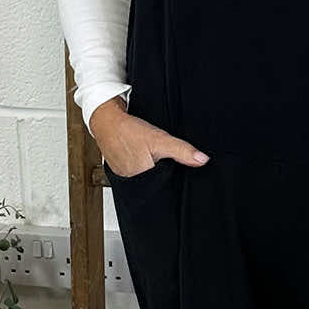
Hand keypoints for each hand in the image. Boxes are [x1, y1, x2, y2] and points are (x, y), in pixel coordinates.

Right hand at [88, 95, 209, 178]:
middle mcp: (133, 183)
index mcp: (144, 178)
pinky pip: (135, 176)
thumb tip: (202, 160)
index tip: (174, 169)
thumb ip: (182, 151)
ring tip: (150, 158)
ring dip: (151, 172)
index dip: (173, 180)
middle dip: (163, 175)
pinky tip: (142, 158)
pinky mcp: (120, 173)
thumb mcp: (160, 139)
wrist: (106, 121)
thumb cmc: (129, 130)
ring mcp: (124, 179)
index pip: (166, 188)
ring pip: (146, 180)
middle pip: (156, 185)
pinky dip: (141, 169)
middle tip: (159, 159)